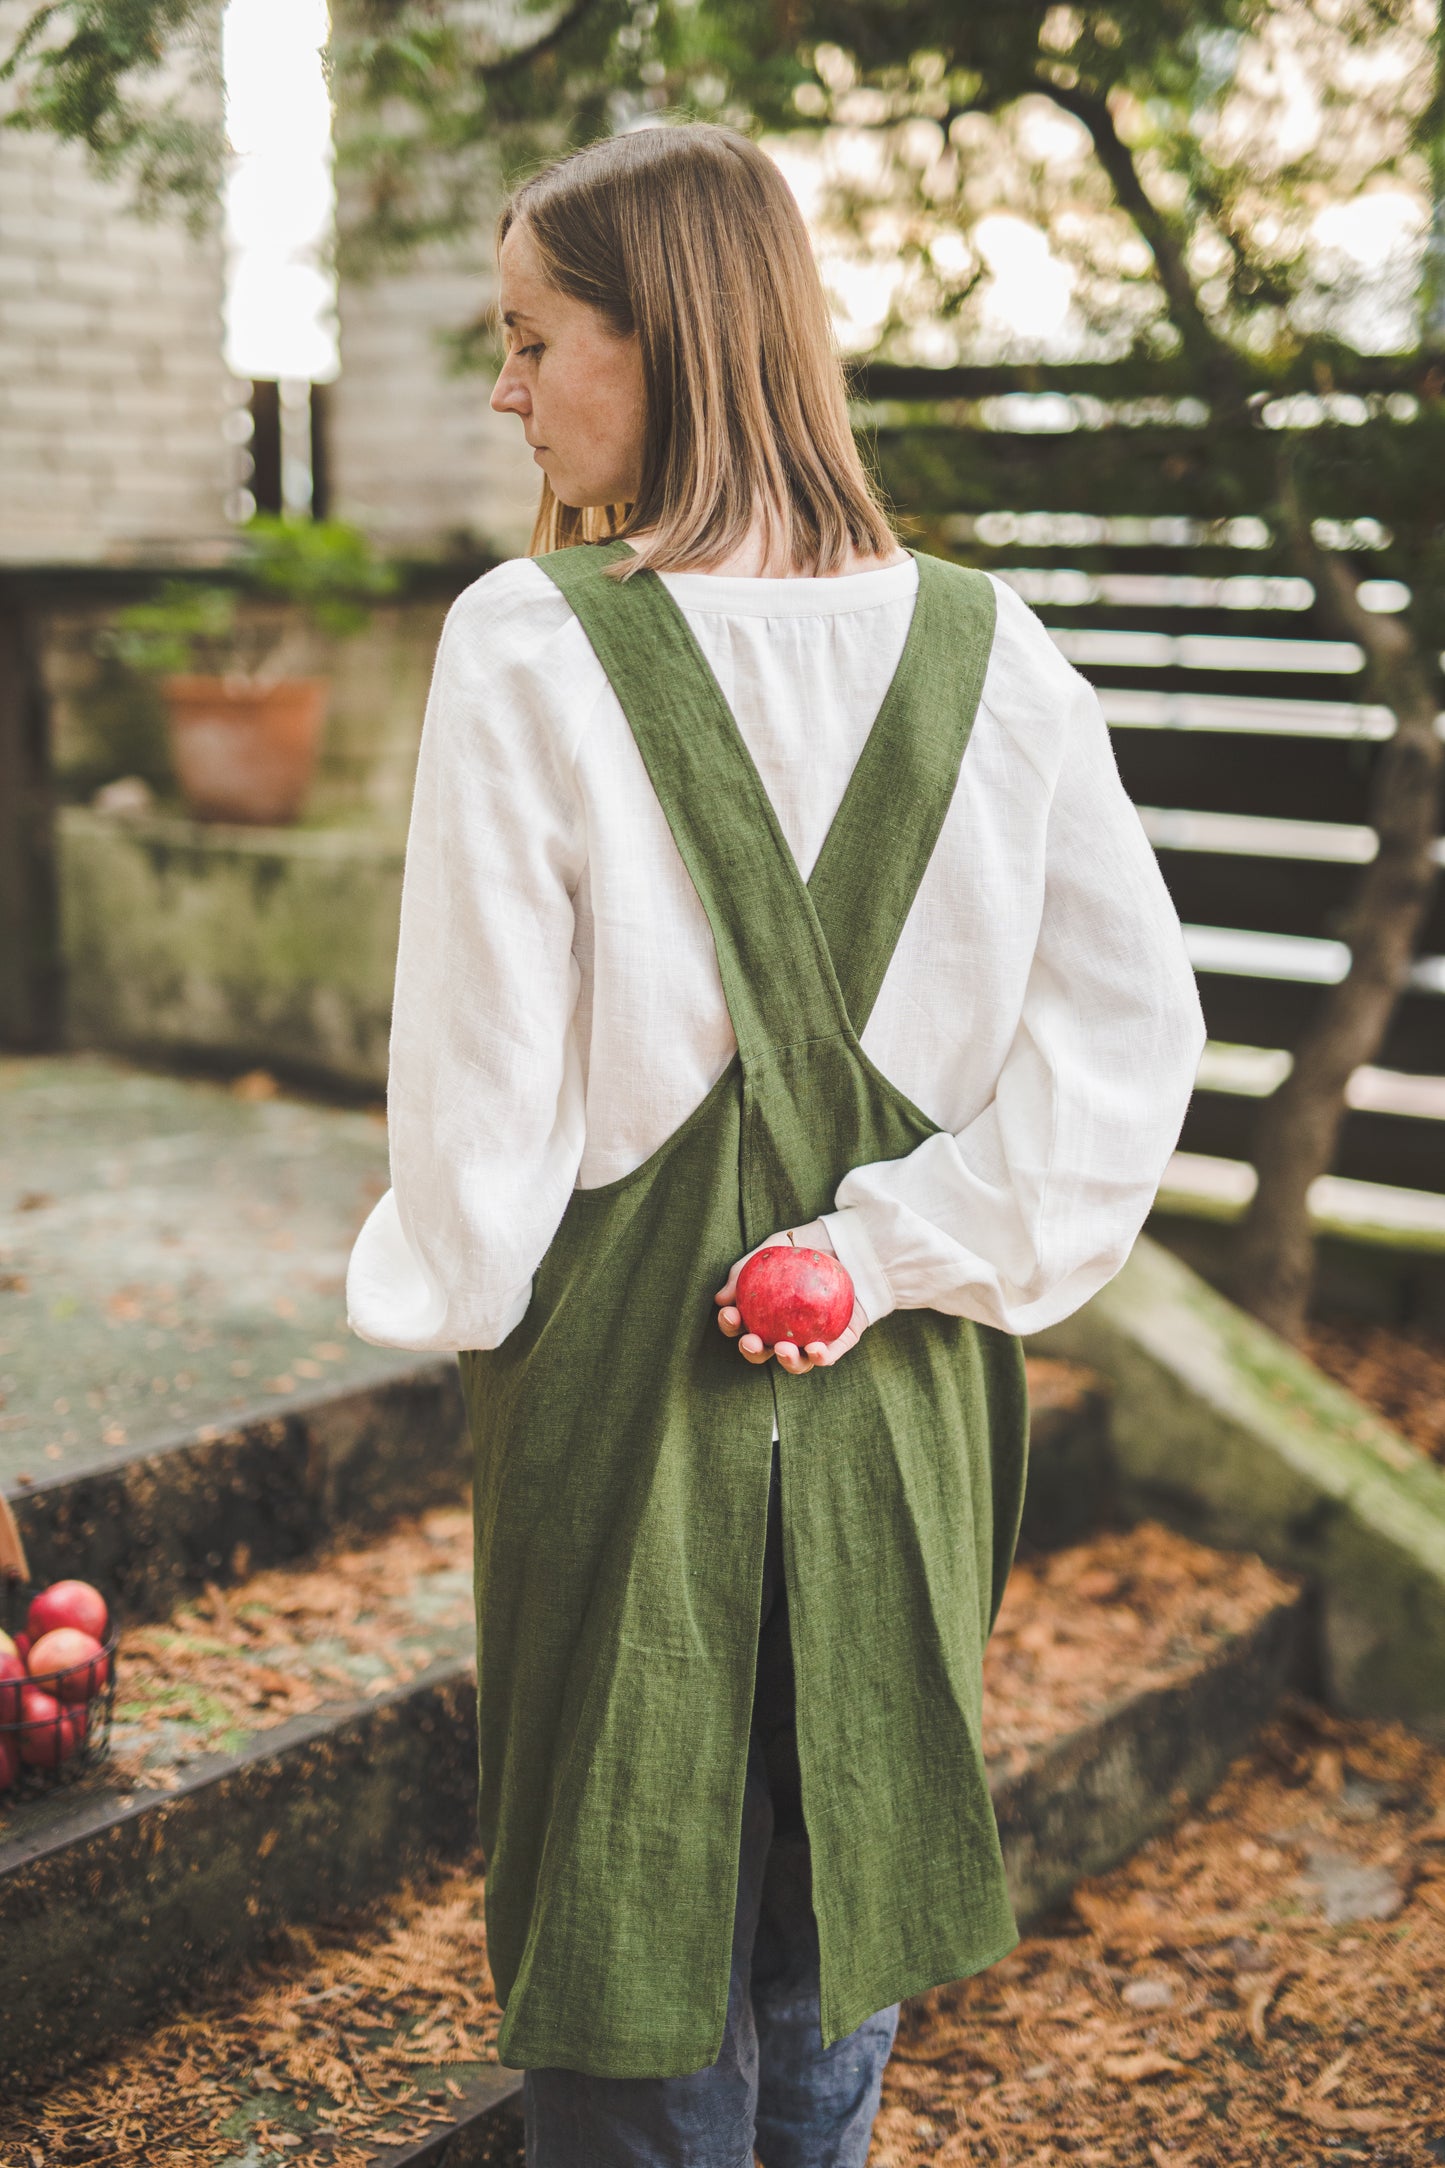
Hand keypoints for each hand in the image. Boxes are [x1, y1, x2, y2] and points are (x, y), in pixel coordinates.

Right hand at [714, 1220, 867, 1373]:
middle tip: (751, 1342)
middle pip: (765, 1351)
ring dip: (787, 1361)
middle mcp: (786, 1331)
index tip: (729, 1314)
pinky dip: (821, 1357)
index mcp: (765, 1314)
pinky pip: (830, 1355)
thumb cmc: (806, 1246)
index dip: (730, 1326)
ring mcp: (812, 1338)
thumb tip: (720, 1299)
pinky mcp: (840, 1341)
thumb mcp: (773, 1247)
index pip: (742, 1326)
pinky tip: (816, 1350)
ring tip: (783, 1350)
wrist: (849, 1241)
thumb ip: (745, 1269)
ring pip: (796, 1362)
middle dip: (753, 1352)